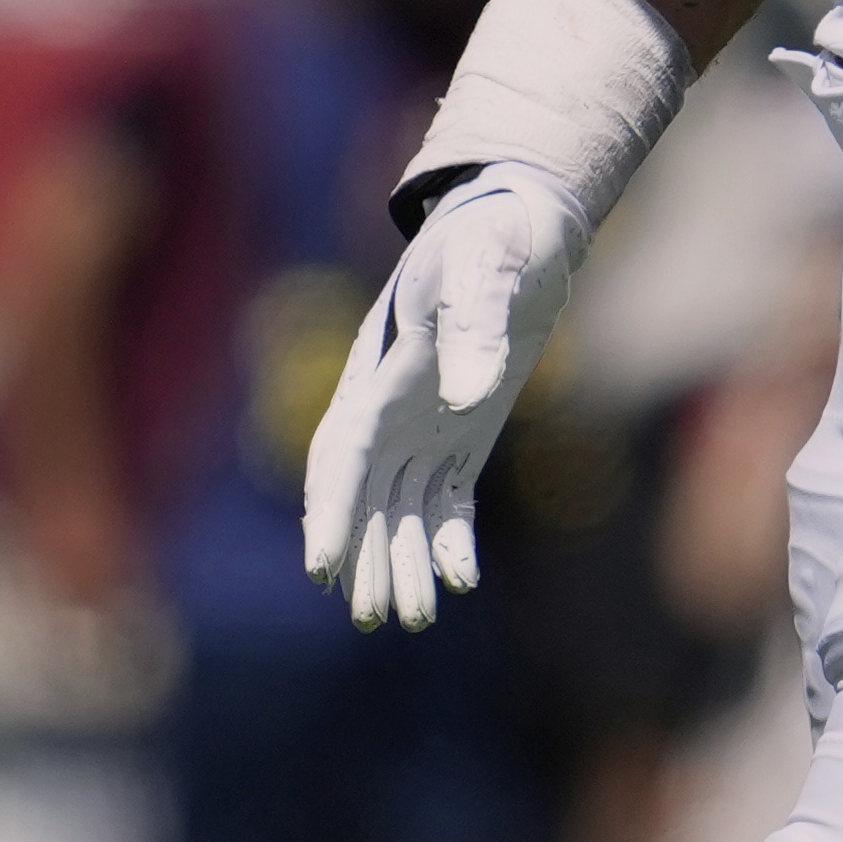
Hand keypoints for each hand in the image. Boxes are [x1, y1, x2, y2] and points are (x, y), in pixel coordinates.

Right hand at [298, 172, 587, 628]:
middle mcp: (391, 406)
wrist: (519, 223)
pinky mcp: (461, 435)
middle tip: (371, 617)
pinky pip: (445, 499)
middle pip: (364, 494)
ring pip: (400, 507)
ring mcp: (424, 423)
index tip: (323, 567)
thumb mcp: (487, 270)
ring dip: (401, 561)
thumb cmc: (495, 237)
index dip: (331, 511)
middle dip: (363, 554)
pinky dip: (448, 540)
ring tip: (412, 618)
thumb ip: (476, 325)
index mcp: (382, 372)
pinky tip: (458, 581)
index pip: (344, 454)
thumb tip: (467, 400)